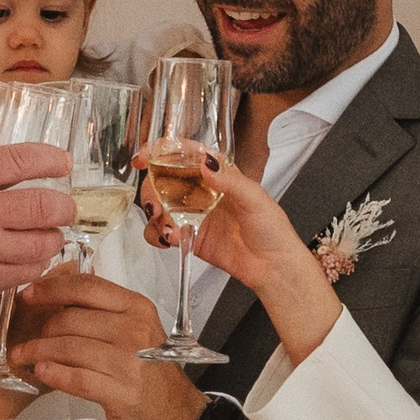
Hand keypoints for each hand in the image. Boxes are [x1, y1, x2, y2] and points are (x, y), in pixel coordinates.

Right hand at [0, 144, 73, 317]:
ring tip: (49, 236)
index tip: (63, 162)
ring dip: (52, 238)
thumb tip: (7, 180)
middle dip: (63, 206)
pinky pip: (26, 272)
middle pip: (43, 204)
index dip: (49, 159)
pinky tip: (31, 259)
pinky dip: (36, 264)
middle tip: (66, 208)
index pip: (19, 160)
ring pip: (42, 243)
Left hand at [5, 266, 204, 419]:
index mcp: (137, 308)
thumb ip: (102, 311)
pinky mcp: (122, 392)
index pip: (87, 287)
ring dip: (39, 351)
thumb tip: (58, 295)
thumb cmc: (150, 371)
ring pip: (69, 347)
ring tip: (24, 357)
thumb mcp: (135, 329)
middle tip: (27, 338)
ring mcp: (130, 362)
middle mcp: (135, 331)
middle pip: (72, 318)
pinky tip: (41, 372)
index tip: (30, 294)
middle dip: (41, 328)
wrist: (176, 414)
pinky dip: (55, 374)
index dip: (52, 288)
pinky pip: (77, 378)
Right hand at [147, 156, 340, 366]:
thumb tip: (206, 163)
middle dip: (151, 189)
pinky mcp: (189, 237)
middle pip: (164, 180)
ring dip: (154, 214)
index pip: (185, 155)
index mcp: (219, 174)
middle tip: (154, 204)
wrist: (274, 267)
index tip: (145, 156)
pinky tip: (169, 238)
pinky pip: (163, 232)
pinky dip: (158, 234)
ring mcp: (193, 214)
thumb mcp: (255, 199)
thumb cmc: (273, 230)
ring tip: (165, 225)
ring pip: (160, 205)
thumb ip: (229, 180)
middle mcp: (202, 192)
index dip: (161, 151)